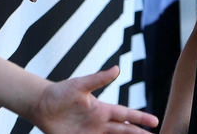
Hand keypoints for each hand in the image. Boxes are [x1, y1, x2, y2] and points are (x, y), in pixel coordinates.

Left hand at [32, 66, 158, 133]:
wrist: (41, 105)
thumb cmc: (60, 92)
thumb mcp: (80, 85)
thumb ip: (98, 79)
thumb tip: (117, 69)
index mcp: (102, 109)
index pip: (125, 115)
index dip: (140, 119)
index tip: (154, 122)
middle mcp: (99, 123)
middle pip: (123, 131)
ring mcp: (90, 133)